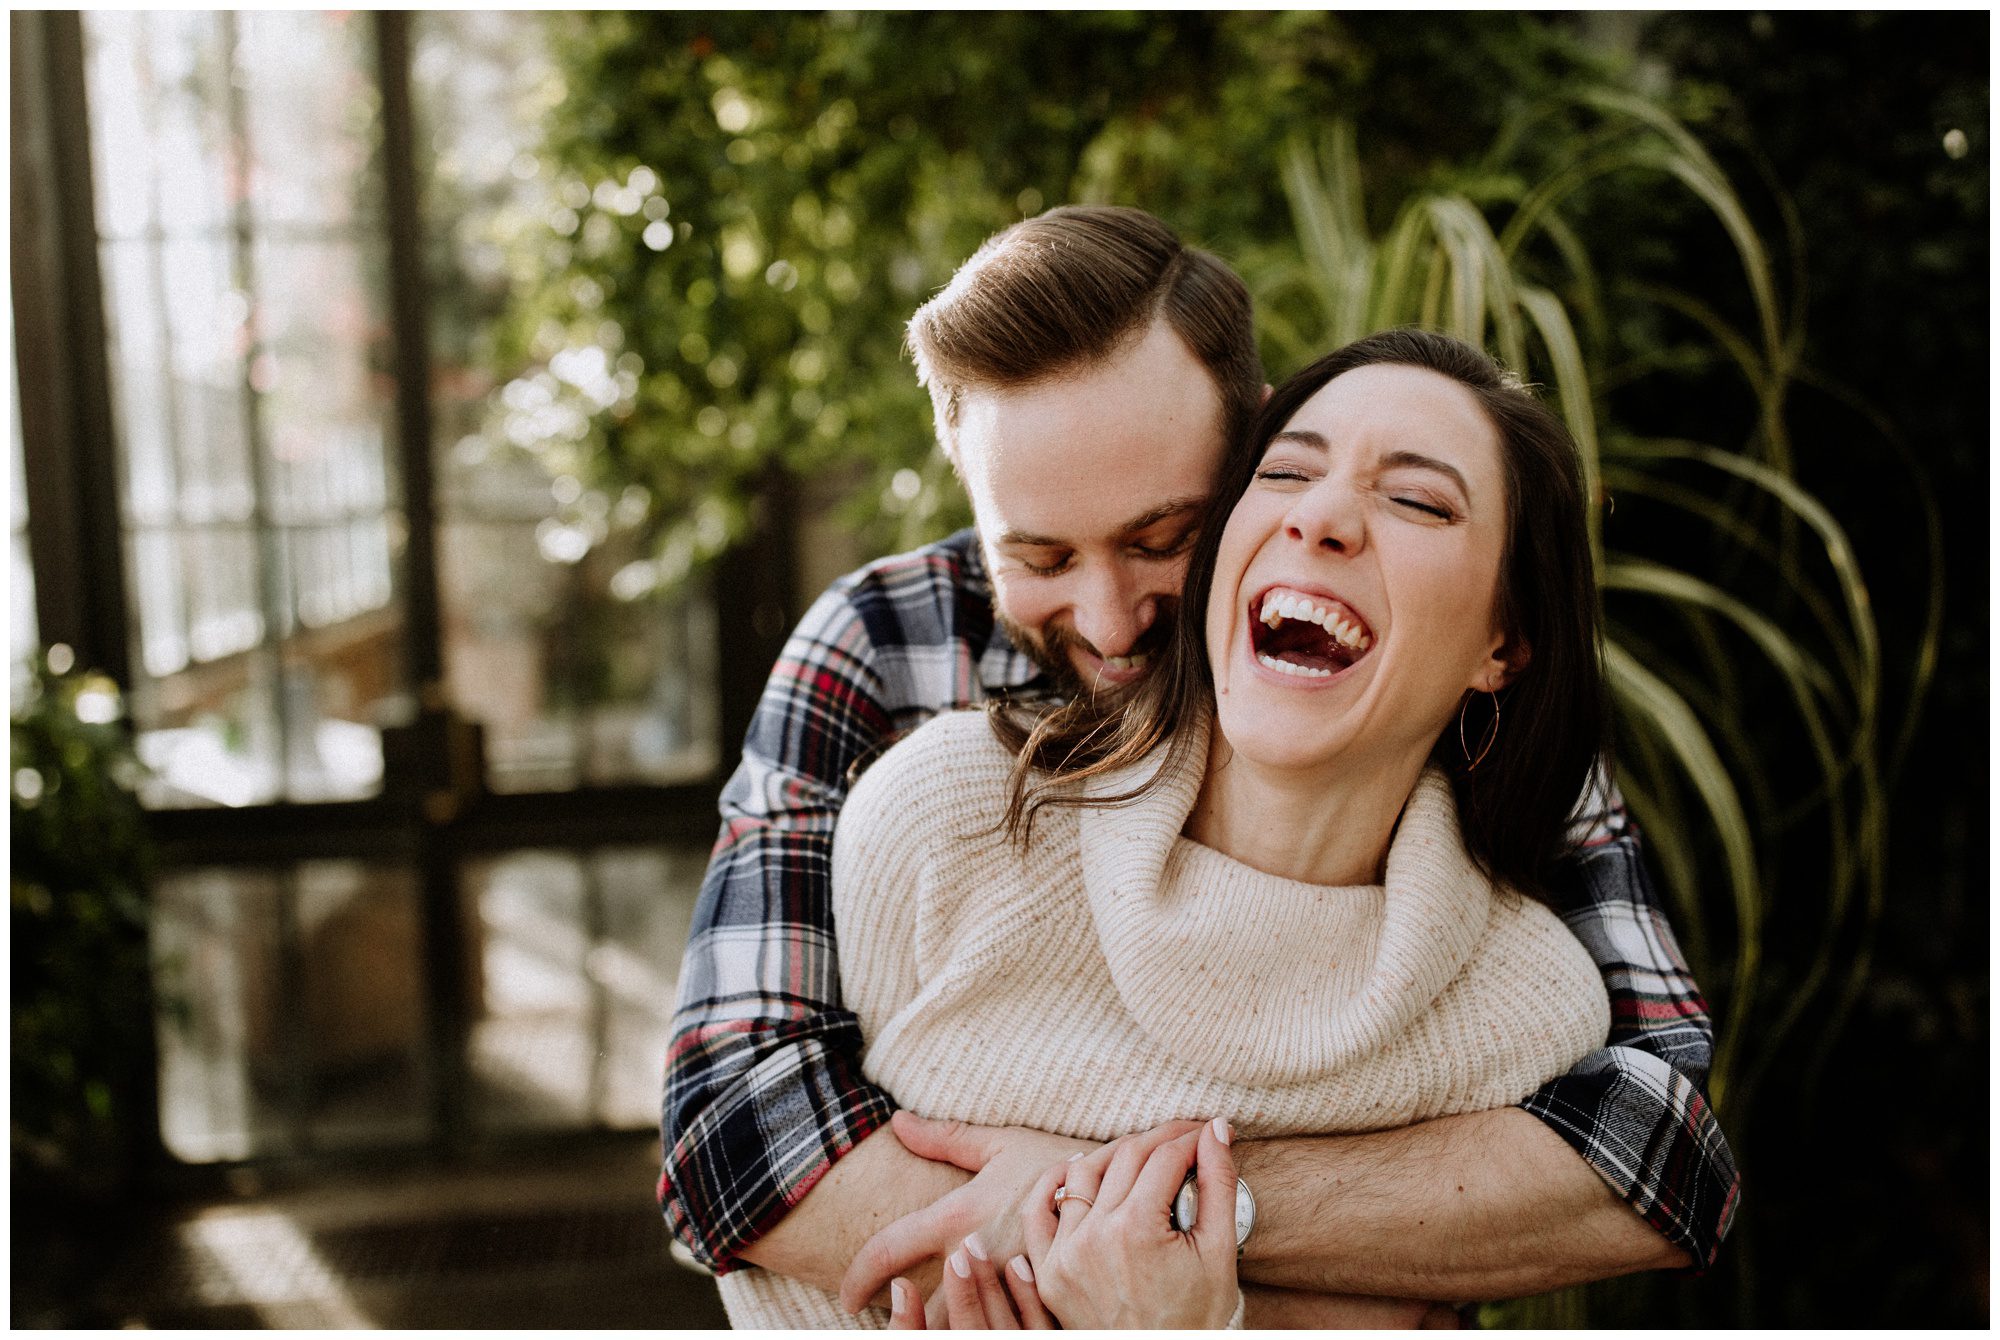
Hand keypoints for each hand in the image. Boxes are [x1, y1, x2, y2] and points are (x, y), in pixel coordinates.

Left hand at [840, 1112, 1094, 1313]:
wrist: (1123, 1180)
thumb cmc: (1058, 1158)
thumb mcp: (1003, 1144)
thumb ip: (946, 1138)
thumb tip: (896, 1122)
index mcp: (960, 1216)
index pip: (889, 1250)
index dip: (858, 1277)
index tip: (849, 1296)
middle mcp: (981, 1257)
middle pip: (920, 1313)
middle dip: (901, 1328)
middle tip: (888, 1329)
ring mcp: (1012, 1287)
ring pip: (964, 1329)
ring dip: (943, 1334)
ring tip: (926, 1334)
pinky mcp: (1042, 1305)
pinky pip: (1007, 1333)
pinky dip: (989, 1334)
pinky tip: (982, 1333)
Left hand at [1023, 1118, 1240, 1328]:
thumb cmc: (1196, 1316)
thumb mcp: (1220, 1252)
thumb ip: (1219, 1185)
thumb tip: (1217, 1129)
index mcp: (1138, 1228)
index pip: (1165, 1157)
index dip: (1191, 1138)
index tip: (1206, 1133)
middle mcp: (1094, 1235)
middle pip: (1127, 1156)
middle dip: (1161, 1140)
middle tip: (1184, 1138)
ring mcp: (1065, 1253)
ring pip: (1083, 1173)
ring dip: (1113, 1154)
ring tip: (1142, 1154)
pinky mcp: (1049, 1271)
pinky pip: (1039, 1212)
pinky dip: (1055, 1184)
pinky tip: (1077, 1170)